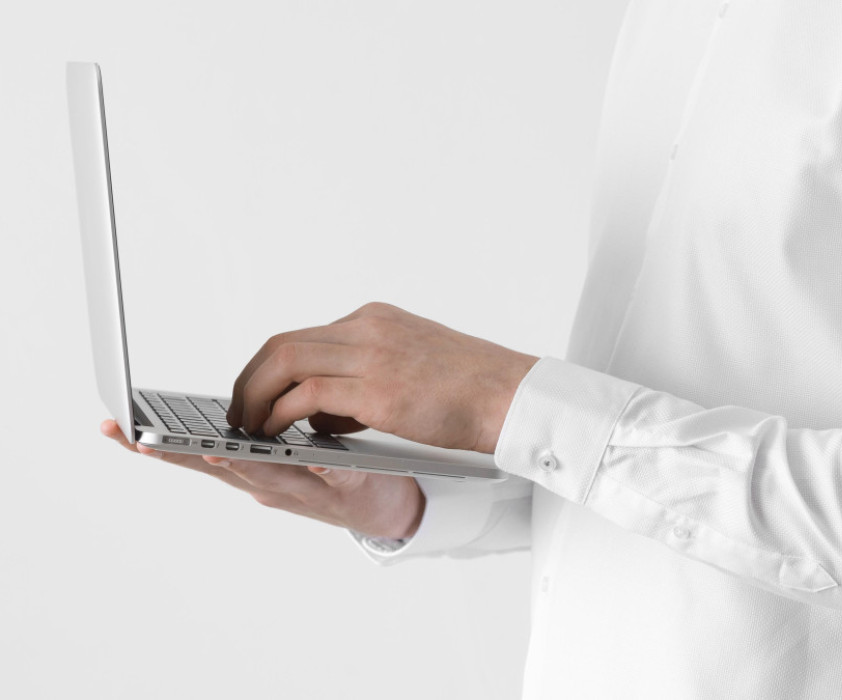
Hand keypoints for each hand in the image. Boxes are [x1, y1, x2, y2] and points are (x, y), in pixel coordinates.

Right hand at [101, 419, 425, 538]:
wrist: (391, 506)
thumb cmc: (335, 472)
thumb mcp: (283, 451)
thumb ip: (254, 428)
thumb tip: (217, 400)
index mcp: (255, 467)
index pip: (198, 450)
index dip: (158, 441)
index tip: (117, 428)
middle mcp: (274, 483)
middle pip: (221, 468)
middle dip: (179, 454)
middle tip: (142, 440)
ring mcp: (310, 489)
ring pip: (270, 476)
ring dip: (242, 465)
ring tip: (214, 452)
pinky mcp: (351, 489)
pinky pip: (337, 477)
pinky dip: (323, 471)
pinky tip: (316, 463)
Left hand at [226, 301, 538, 453]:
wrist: (512, 395)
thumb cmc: (469, 391)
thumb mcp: (411, 367)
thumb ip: (365, 377)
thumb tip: (321, 409)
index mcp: (375, 319)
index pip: (304, 337)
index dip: (269, 369)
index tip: (255, 396)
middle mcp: (368, 328)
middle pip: (281, 344)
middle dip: (249, 381)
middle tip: (237, 414)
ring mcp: (372, 354)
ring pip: (284, 363)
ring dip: (256, 398)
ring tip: (250, 429)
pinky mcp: (378, 389)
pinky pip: (306, 395)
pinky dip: (281, 413)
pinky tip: (278, 433)